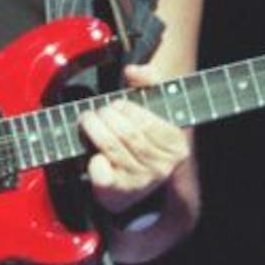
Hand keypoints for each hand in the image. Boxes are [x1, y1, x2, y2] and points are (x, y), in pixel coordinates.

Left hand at [80, 64, 190, 216]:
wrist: (133, 184)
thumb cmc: (141, 139)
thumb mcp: (153, 108)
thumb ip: (150, 81)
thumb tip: (132, 70)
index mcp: (176, 146)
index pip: (147, 122)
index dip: (127, 109)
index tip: (116, 104)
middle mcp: (162, 167)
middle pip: (127, 133)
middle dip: (106, 116)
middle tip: (97, 112)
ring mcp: (140, 182)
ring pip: (111, 148)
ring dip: (94, 129)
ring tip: (88, 120)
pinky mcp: (118, 194)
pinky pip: (101, 173)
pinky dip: (93, 162)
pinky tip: (94, 155)